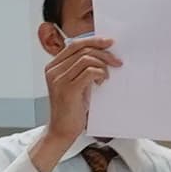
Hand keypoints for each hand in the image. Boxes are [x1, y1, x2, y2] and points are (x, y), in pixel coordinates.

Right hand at [33, 36, 114, 164]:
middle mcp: (53, 71)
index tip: (109, 42)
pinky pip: (90, 72)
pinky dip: (100, 74)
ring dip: (103, 64)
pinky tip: (102, 82)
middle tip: (117, 60)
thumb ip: (82, 69)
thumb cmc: (71, 109)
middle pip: (81, 49)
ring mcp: (59, 80)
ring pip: (87, 59)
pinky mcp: (68, 89)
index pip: (75, 45)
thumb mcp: (76, 83)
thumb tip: (102, 53)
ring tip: (107, 76)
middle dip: (103, 51)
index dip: (93, 40)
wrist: (62, 131)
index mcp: (53, 67)